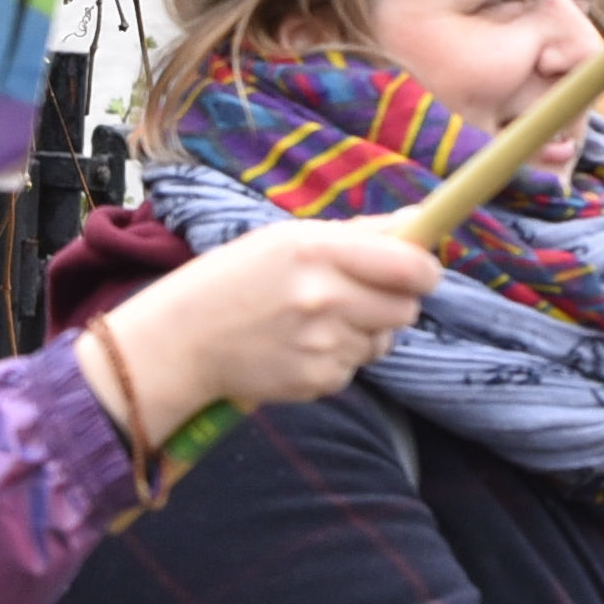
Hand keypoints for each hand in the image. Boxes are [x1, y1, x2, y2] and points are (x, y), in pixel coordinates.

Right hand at [92, 223, 443, 447]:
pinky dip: (337, 360)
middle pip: (407, 309)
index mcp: (319, 251)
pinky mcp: (318, 381)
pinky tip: (298, 348)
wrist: (180, 342)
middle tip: (355, 298)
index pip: (411, 268)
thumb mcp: (289, 239)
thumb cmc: (235, 280)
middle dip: (393, 303)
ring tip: (314, 323)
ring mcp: (322, 343)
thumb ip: (361, 234)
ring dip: (363, 333)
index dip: (424, 271)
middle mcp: (325, 297)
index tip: (418, 272)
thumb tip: (419, 222)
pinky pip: (355, 369)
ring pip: (383, 341)